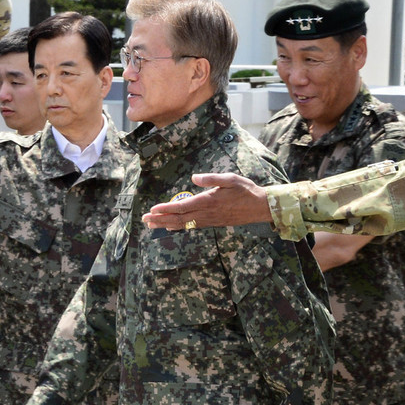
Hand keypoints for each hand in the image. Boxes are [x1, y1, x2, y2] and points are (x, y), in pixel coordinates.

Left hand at [141, 173, 272, 229]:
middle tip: (145, 220)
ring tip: (152, 225)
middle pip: (179, 218)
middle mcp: (206, 213)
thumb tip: (194, 177)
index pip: (182, 206)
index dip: (166, 209)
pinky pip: (192, 226)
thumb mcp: (230, 179)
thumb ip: (211, 178)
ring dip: (167, 224)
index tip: (153, 210)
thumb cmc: (246, 191)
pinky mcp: (212, 223)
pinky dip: (179, 227)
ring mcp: (209, 220)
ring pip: (184, 224)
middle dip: (160, 219)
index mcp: (208, 201)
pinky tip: (171, 227)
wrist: (260, 207)